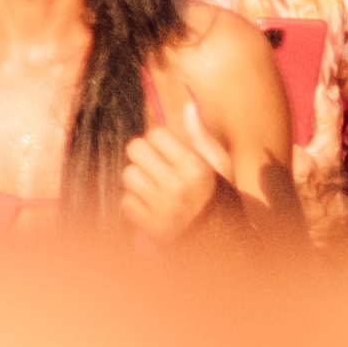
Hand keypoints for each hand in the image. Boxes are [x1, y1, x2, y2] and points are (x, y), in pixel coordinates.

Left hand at [116, 99, 249, 243]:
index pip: (155, 133)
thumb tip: (188, 103)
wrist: (221, 242)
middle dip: (144, 155)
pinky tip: (152, 206)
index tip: (170, 152)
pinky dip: (135, 204)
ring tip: (155, 188)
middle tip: (157, 167)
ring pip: (128, 175)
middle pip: (135, 149)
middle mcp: (178, 186)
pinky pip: (126, 202)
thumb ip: (201, 135)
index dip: (160, 140)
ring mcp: (163, 207)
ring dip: (138, 180)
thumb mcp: (219, 164)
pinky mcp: (151, 226)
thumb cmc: (218, 197)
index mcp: (195, 167)